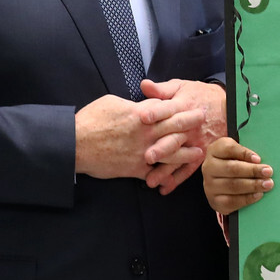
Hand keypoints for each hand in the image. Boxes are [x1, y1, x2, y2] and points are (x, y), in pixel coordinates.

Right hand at [74, 92, 203, 182]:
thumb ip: (132, 105)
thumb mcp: (112, 102)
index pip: (167, 108)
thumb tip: (143, 105)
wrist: (76, 144)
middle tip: (204, 119)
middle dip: (191, 123)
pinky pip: (155, 173)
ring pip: (172, 152)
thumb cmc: (90, 120)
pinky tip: (174, 178)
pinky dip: (165, 176)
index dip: (181, 105)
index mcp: (140, 114)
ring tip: (198, 152)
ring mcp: (143, 152)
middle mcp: (146, 133)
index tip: (192, 103)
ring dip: (187, 152)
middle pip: (176, 127)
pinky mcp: (136, 169)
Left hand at [138, 79, 226, 193]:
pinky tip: (165, 188)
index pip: (167, 109)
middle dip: (162, 148)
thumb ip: (162, 90)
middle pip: (175, 137)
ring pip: (180, 157)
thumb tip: (143, 85)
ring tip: (150, 180)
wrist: (227, 106)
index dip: (155, 112)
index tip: (142, 117)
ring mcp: (196, 143)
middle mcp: (189, 127)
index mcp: (182, 107)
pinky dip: (177, 180)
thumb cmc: (199, 96)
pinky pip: (189, 169)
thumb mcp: (181, 87)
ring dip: (166, 170)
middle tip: (147, 157)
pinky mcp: (201, 154)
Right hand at [201, 136, 272, 213]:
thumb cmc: (234, 163)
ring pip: (232, 185)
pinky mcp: (215, 201)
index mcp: (214, 151)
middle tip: (268, 172)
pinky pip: (231, 201)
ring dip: (253, 185)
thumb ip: (247, 154)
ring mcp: (210, 185)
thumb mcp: (237, 154)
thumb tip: (262, 161)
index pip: (228, 149)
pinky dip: (247, 198)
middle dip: (252, 170)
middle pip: (232, 168)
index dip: (244, 153)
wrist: (221, 183)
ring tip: (267, 184)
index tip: (258, 159)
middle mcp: (209, 167)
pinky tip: (258, 195)